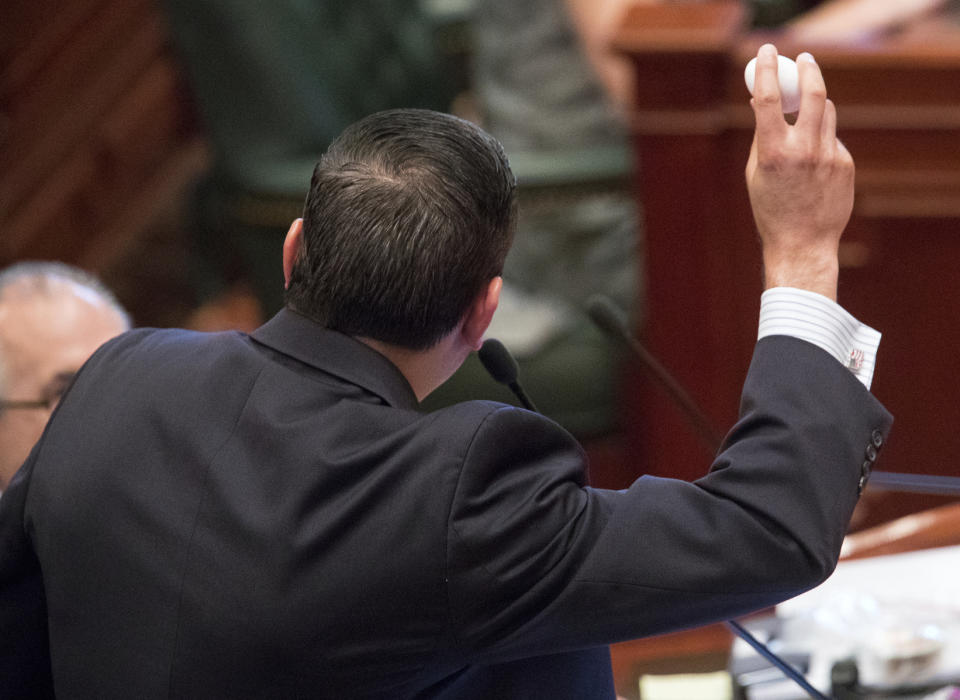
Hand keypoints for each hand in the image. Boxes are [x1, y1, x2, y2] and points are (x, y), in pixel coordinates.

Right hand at [745, 44, 854, 300]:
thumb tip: (763, 104)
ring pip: (825, 113)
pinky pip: (832, 139)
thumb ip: (761, 136)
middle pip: (812, 94)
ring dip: (813, 108)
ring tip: (801, 126)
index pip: (770, 99)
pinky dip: (820, 142)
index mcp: (773, 153)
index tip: (765, 53)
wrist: (802, 243)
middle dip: (808, 71)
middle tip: (804, 59)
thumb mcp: (756, 172)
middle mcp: (804, 150)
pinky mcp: (844, 164)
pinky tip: (812, 169)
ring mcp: (828, 156)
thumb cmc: (771, 209)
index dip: (767, 70)